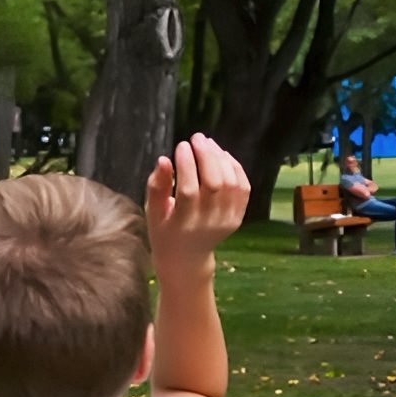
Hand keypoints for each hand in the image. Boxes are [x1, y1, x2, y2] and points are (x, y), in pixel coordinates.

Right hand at [145, 133, 249, 272]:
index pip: (188, 190)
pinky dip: (235, 168)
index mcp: (183, 224)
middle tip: (196, 138)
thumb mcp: (152, 212)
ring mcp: (226, 221)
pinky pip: (243, 188)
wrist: (186, 258)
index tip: (180, 145)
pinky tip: (222, 155)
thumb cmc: (164, 231)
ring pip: (231, 183)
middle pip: (214, 183)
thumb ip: (156, 187)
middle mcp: (208, 223)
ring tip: (207, 144)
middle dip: (206, 156)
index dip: (186, 165)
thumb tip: (163, 159)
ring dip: (220, 158)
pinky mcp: (238, 217)